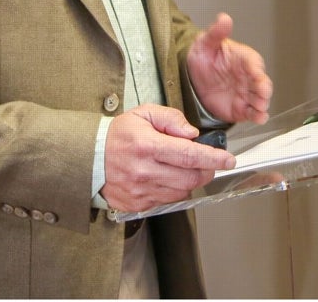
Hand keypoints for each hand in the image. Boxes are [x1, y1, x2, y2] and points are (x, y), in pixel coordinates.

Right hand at [102, 104, 234, 212]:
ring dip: (190, 180)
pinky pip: (167, 200)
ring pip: (182, 191)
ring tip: (180, 167)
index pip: (189, 155)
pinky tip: (165, 177)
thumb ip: (171, 118)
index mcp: (147, 146)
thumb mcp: (144, 114)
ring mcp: (140, 191)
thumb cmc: (118, 134)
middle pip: (191, 178)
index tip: (228, 159)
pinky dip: (173, 189)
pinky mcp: (137, 204)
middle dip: (206, 170)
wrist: (89, 158)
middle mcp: (144, 171)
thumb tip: (192, 134)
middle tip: (207, 162)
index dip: (213, 158)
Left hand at [186, 13, 272, 124]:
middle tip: (262, 95)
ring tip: (260, 108)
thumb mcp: (205, 43)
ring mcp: (246, 93)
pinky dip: (258, 116)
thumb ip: (216, 32)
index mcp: (243, 58)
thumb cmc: (203, 57)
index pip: (253, 63)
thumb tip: (224, 18)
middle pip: (262, 83)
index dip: (256, 69)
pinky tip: (259, 118)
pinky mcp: (241, 108)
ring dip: (262, 104)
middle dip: (264, 89)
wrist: (192, 77)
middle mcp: (248, 77)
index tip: (257, 75)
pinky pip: (252, 113)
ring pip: (260, 99)